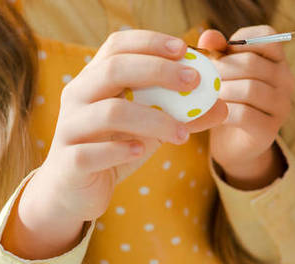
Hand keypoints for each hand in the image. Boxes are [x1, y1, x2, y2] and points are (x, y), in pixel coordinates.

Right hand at [4, 30, 225, 258]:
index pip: (117, 45)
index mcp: (94, 80)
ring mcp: (70, 128)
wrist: (75, 191)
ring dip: (154, 120)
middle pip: (114, 70)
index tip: (185, 49)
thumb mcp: (152, 129)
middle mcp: (77, 97)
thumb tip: (223, 107)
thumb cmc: (115, 148)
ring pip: (110, 112)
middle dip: (158, 71)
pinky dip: (122, 149)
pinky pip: (95, 152)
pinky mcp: (70, 161)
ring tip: (182, 134)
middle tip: (194, 81)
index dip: (150, 42)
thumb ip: (183, 116)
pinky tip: (143, 150)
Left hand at [198, 27, 293, 188]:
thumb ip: (216, 50)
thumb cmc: (228, 97)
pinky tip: (213, 113)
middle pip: (252, 63)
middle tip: (204, 78)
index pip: (267, 36)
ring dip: (222, 91)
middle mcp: (286, 80)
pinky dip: (223, 112)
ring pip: (250, 89)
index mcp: (277, 60)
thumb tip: (209, 37)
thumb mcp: (222, 70)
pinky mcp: (270, 129)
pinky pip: (245, 114)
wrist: (233, 141)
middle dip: (221, 69)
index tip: (221, 53)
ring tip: (209, 95)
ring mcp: (281, 105)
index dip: (239, 40)